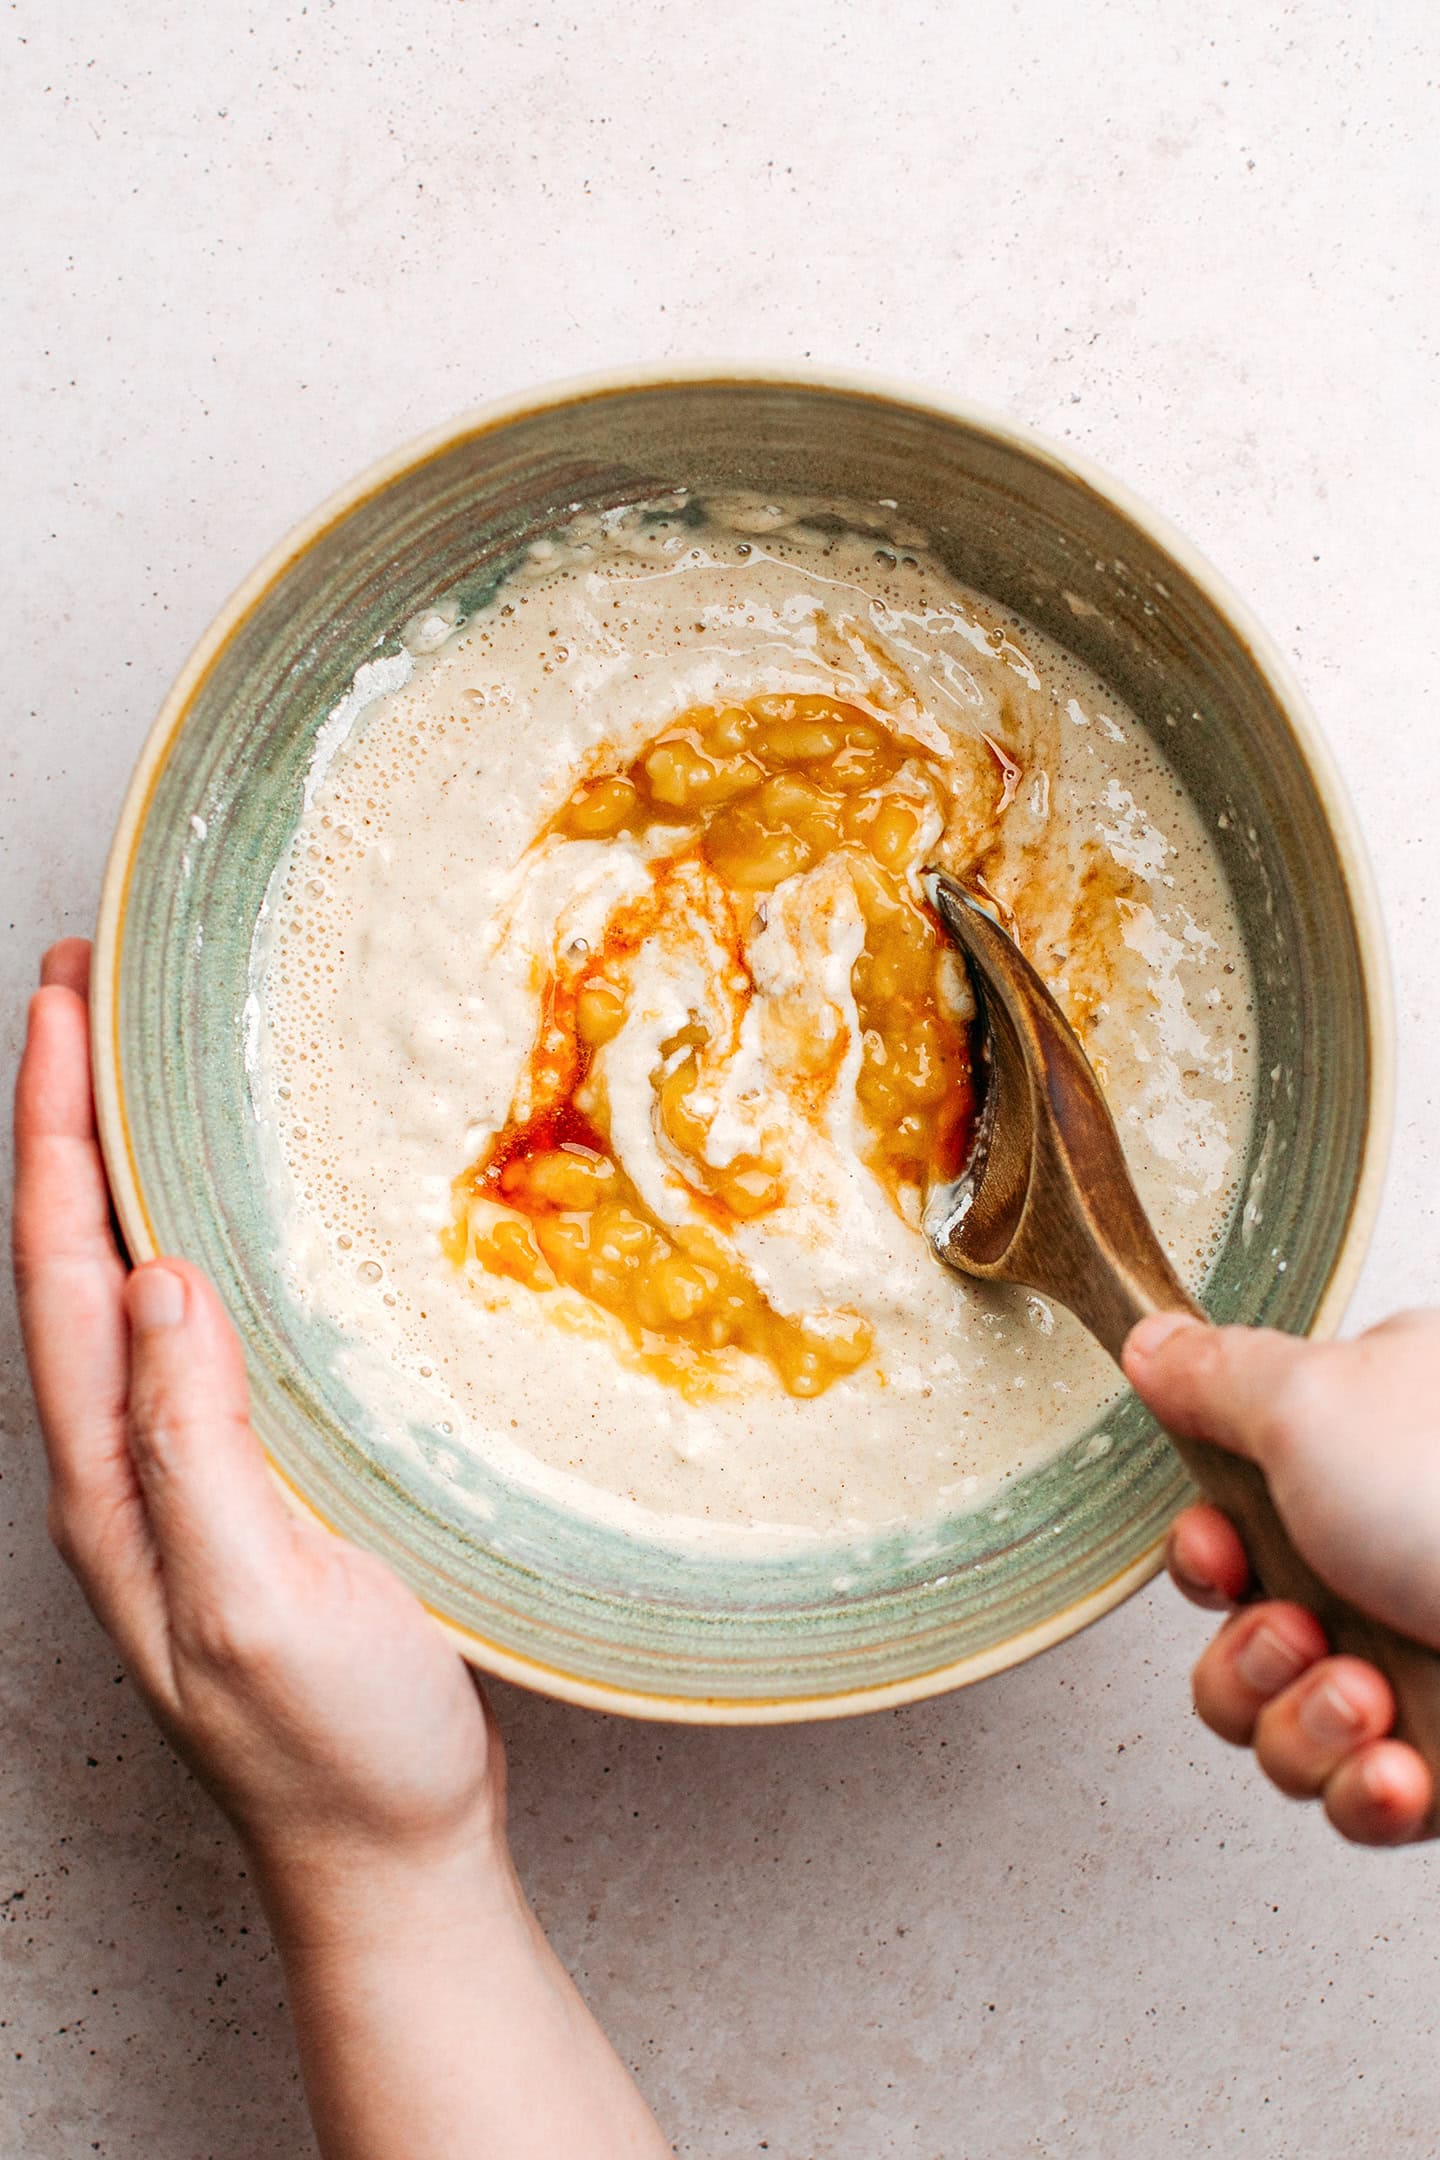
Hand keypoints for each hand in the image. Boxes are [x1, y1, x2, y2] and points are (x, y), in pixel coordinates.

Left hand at [13, 940, 503, 1915]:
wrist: (389, 1853)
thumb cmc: (339, 1750)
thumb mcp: (261, 1607)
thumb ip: (195, 1452)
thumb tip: (161, 1288)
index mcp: (109, 1484)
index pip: (62, 1271)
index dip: (57, 1130)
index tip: (65, 1003)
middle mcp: (122, 1467)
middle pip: (72, 1259)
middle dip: (68, 1115)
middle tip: (87, 988)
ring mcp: (180, 1476)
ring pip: (125, 1287)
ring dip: (120, 1167)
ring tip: (139, 1066)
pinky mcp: (244, 1485)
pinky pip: (193, 1331)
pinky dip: (189, 1238)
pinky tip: (223, 1213)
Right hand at [1124, 1310, 1439, 1846]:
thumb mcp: (1316, 1402)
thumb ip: (1215, 1377)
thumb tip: (1151, 1341)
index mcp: (1361, 1457)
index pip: (1233, 1512)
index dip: (1205, 1550)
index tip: (1224, 1553)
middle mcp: (1384, 1557)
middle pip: (1236, 1632)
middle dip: (1246, 1655)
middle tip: (1303, 1631)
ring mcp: (1419, 1660)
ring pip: (1277, 1725)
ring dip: (1301, 1727)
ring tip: (1367, 1700)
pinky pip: (1350, 1799)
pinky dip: (1364, 1792)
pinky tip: (1400, 1768)